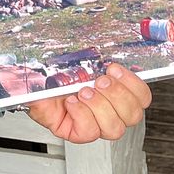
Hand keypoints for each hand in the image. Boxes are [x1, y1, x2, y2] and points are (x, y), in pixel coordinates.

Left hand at [25, 64, 151, 143]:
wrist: (31, 83)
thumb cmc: (56, 72)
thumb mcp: (78, 59)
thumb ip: (95, 55)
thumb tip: (108, 40)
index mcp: (115, 93)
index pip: (142, 97)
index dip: (134, 85)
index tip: (114, 69)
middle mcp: (109, 112)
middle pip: (133, 115)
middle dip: (117, 95)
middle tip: (99, 81)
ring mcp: (94, 125)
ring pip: (114, 128)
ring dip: (100, 106)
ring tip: (83, 91)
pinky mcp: (77, 134)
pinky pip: (89, 132)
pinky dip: (81, 114)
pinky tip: (71, 103)